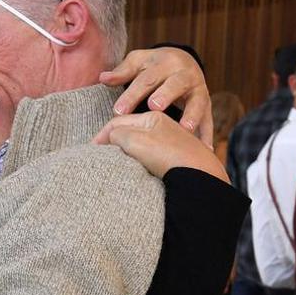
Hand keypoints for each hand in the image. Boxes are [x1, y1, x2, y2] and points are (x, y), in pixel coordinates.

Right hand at [94, 111, 227, 182]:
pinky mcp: (178, 160)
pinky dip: (141, 164)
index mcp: (154, 117)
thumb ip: (118, 135)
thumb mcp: (137, 142)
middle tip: (102, 158)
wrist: (204, 177)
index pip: (119, 122)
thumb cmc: (170, 157)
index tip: (92, 151)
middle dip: (114, 143)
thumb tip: (110, 138)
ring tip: (119, 167)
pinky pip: (152, 159)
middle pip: (130, 132)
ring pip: (140, 147)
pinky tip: (140, 173)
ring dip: (127, 154)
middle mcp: (164, 127)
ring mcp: (172, 144)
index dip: (102, 136)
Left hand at [99, 47, 211, 144]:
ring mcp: (198, 89)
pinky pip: (208, 120)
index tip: (119, 111)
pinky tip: (205, 149)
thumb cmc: (154, 66)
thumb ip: (122, 72)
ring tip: (184, 129)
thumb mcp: (138, 63)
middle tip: (154, 109)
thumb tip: (103, 78)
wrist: (184, 61)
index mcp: (165, 63)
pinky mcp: (207, 104)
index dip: (133, 94)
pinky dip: (207, 134)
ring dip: (192, 115)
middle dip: (165, 96)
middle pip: (174, 84)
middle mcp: (184, 74)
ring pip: (197, 101)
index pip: (147, 79)